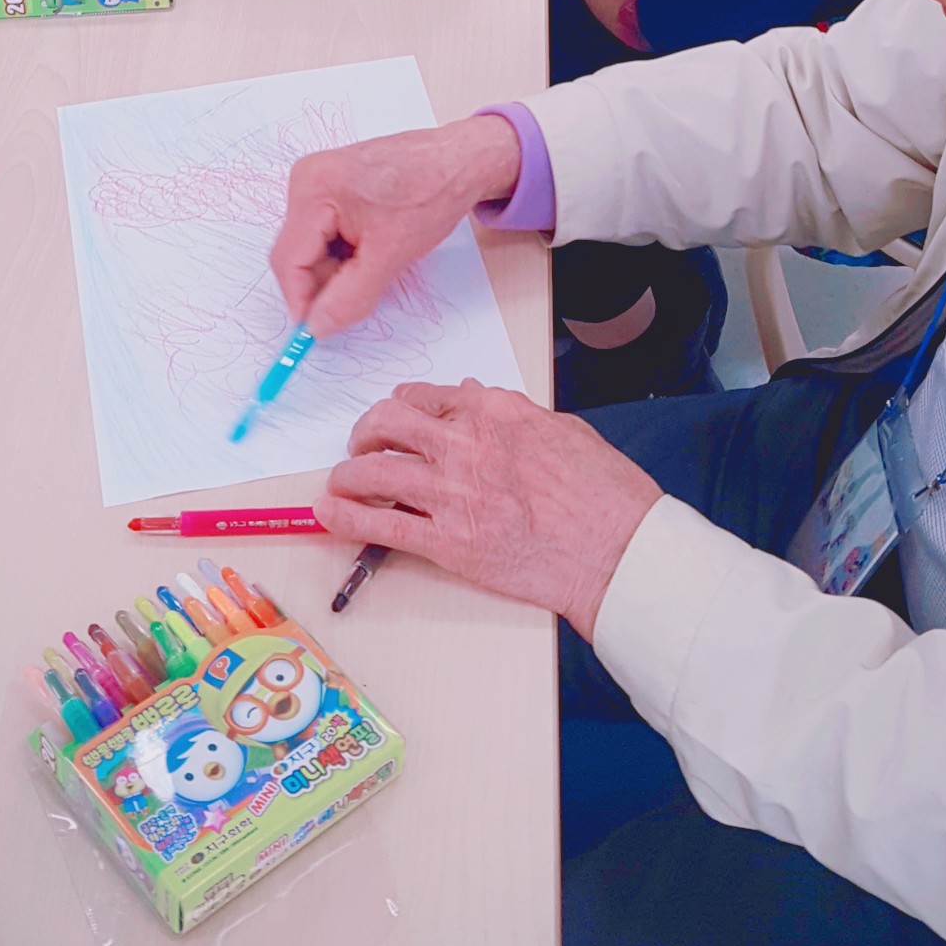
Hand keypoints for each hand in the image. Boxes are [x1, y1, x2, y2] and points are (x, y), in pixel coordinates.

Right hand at [268, 114, 522, 336]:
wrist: (462, 160)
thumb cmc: (432, 195)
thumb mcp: (390, 256)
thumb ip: (349, 298)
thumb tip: (316, 328)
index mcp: (312, 189)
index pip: (289, 260)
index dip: (301, 301)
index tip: (317, 332)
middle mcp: (306, 180)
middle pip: (298, 254)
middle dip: (324, 283)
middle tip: (358, 300)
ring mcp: (318, 181)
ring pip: (313, 247)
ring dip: (337, 269)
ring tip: (376, 265)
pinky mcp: (333, 186)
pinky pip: (325, 233)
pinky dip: (344, 253)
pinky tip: (373, 251)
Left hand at [316, 380, 661, 639]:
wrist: (616, 549)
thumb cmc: (604, 492)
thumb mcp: (562, 429)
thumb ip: (512, 413)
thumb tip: (472, 396)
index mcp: (495, 411)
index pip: (425, 396)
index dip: (402, 406)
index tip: (395, 417)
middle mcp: (465, 443)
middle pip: (388, 424)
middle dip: (366, 433)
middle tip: (362, 446)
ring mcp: (452, 493)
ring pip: (374, 470)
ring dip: (348, 474)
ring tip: (341, 481)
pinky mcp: (447, 542)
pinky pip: (380, 524)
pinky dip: (345, 517)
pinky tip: (328, 514)